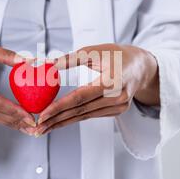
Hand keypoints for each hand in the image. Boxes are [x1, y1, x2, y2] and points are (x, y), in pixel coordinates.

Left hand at [33, 44, 158, 135]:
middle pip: (81, 111)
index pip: (80, 97)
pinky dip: (75, 118)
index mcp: (112, 81)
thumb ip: (71, 58)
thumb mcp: (95, 51)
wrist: (142, 67)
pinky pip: (92, 115)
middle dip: (56, 120)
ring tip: (44, 128)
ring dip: (63, 122)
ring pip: (85, 116)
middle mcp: (117, 98)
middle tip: (37, 126)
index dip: (60, 107)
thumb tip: (47, 64)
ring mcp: (119, 107)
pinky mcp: (117, 111)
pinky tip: (60, 122)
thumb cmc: (117, 54)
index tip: (42, 114)